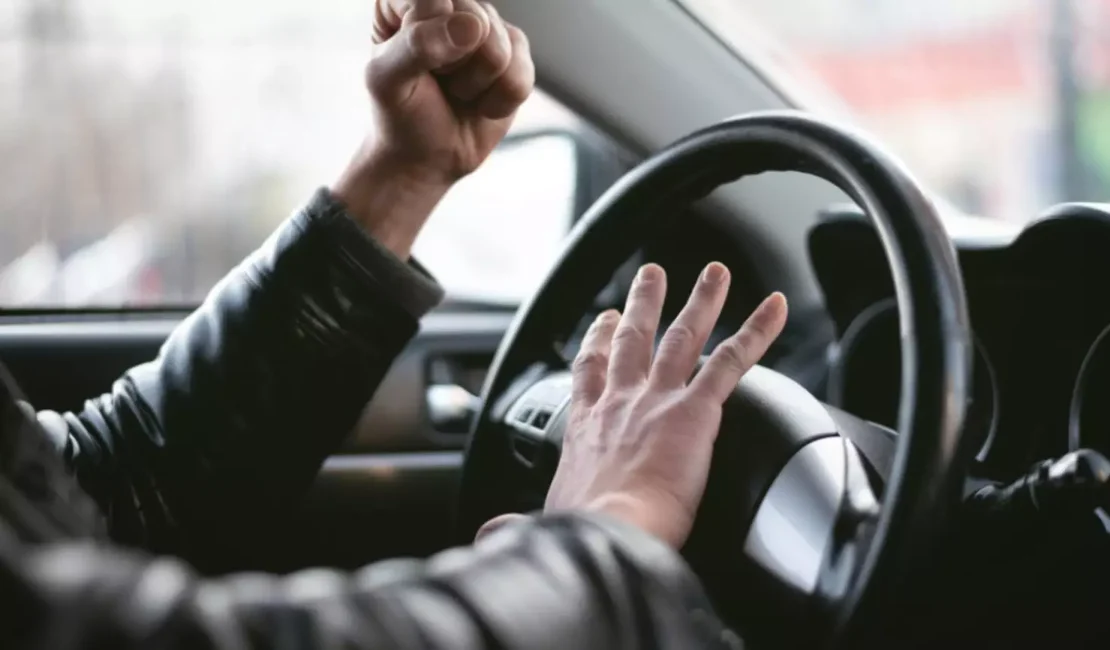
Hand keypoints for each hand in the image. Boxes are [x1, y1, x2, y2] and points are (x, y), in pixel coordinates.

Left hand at [332, 0, 534, 257]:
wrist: (427, 157)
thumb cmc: (401, 113)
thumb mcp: (386, 81)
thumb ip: (416, 46)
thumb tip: (471, 26)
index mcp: (405, 1)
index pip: (433, 1)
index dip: (428, 42)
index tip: (415, 66)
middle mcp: (449, 4)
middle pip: (475, 20)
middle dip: (456, 66)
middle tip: (438, 82)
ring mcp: (486, 27)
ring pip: (500, 48)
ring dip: (476, 86)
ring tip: (458, 93)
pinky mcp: (514, 54)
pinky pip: (522, 74)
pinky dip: (498, 101)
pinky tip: (480, 103)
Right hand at [543, 263, 787, 547]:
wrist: (608, 531)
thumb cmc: (580, 532)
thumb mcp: (544, 522)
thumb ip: (519, 524)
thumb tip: (493, 535)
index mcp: (586, 427)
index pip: (589, 373)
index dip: (596, 342)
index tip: (602, 321)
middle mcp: (620, 403)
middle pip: (633, 340)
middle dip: (644, 304)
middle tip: (652, 276)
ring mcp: (658, 400)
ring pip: (683, 337)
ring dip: (701, 300)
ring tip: (715, 273)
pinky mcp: (695, 410)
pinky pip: (732, 360)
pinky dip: (756, 330)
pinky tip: (777, 308)